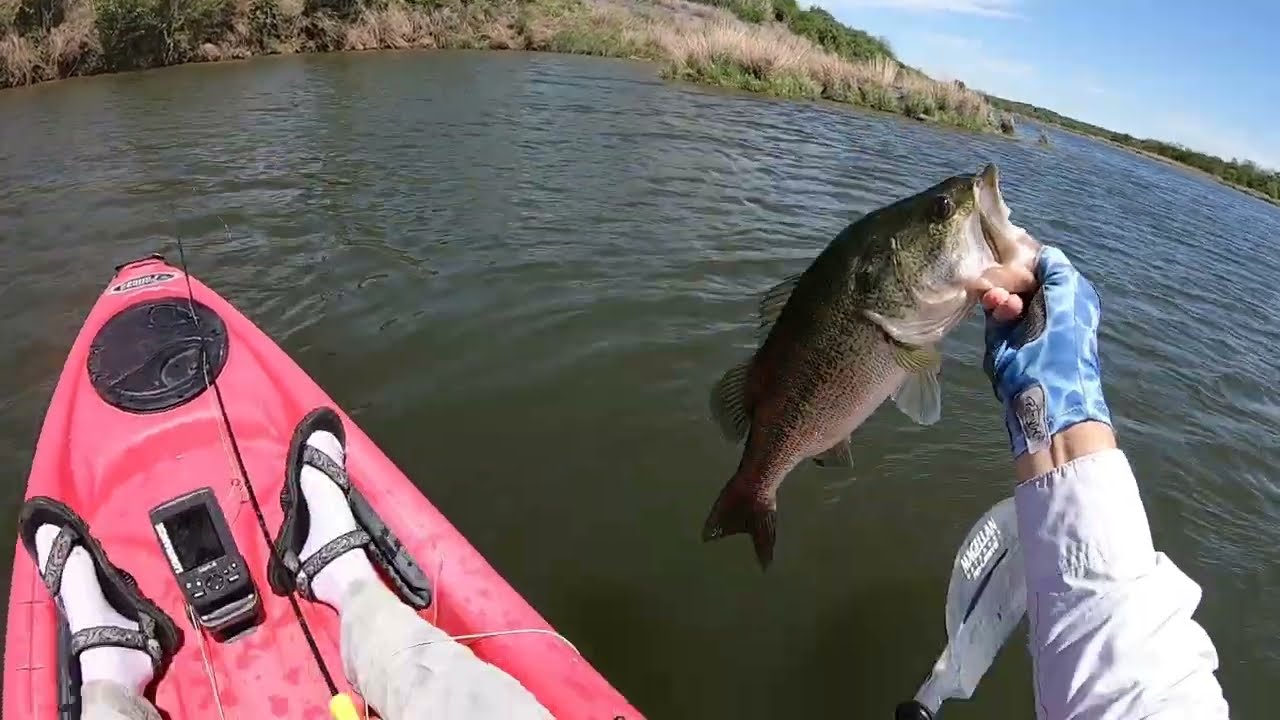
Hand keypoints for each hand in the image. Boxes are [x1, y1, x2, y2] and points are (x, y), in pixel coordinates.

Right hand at [979, 247, 1111, 458]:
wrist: (1045, 385)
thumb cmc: (1065, 336)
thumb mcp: (1069, 292)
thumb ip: (1055, 266)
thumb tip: (1039, 253)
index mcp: (1065, 295)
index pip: (1041, 267)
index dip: (1026, 257)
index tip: (1011, 248)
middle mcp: (1043, 306)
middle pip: (1018, 278)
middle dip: (1010, 275)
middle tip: (1003, 274)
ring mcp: (1020, 322)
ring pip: (1002, 292)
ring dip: (1001, 292)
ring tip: (1003, 301)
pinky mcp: (999, 335)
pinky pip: (992, 310)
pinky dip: (994, 305)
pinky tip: (998, 307)